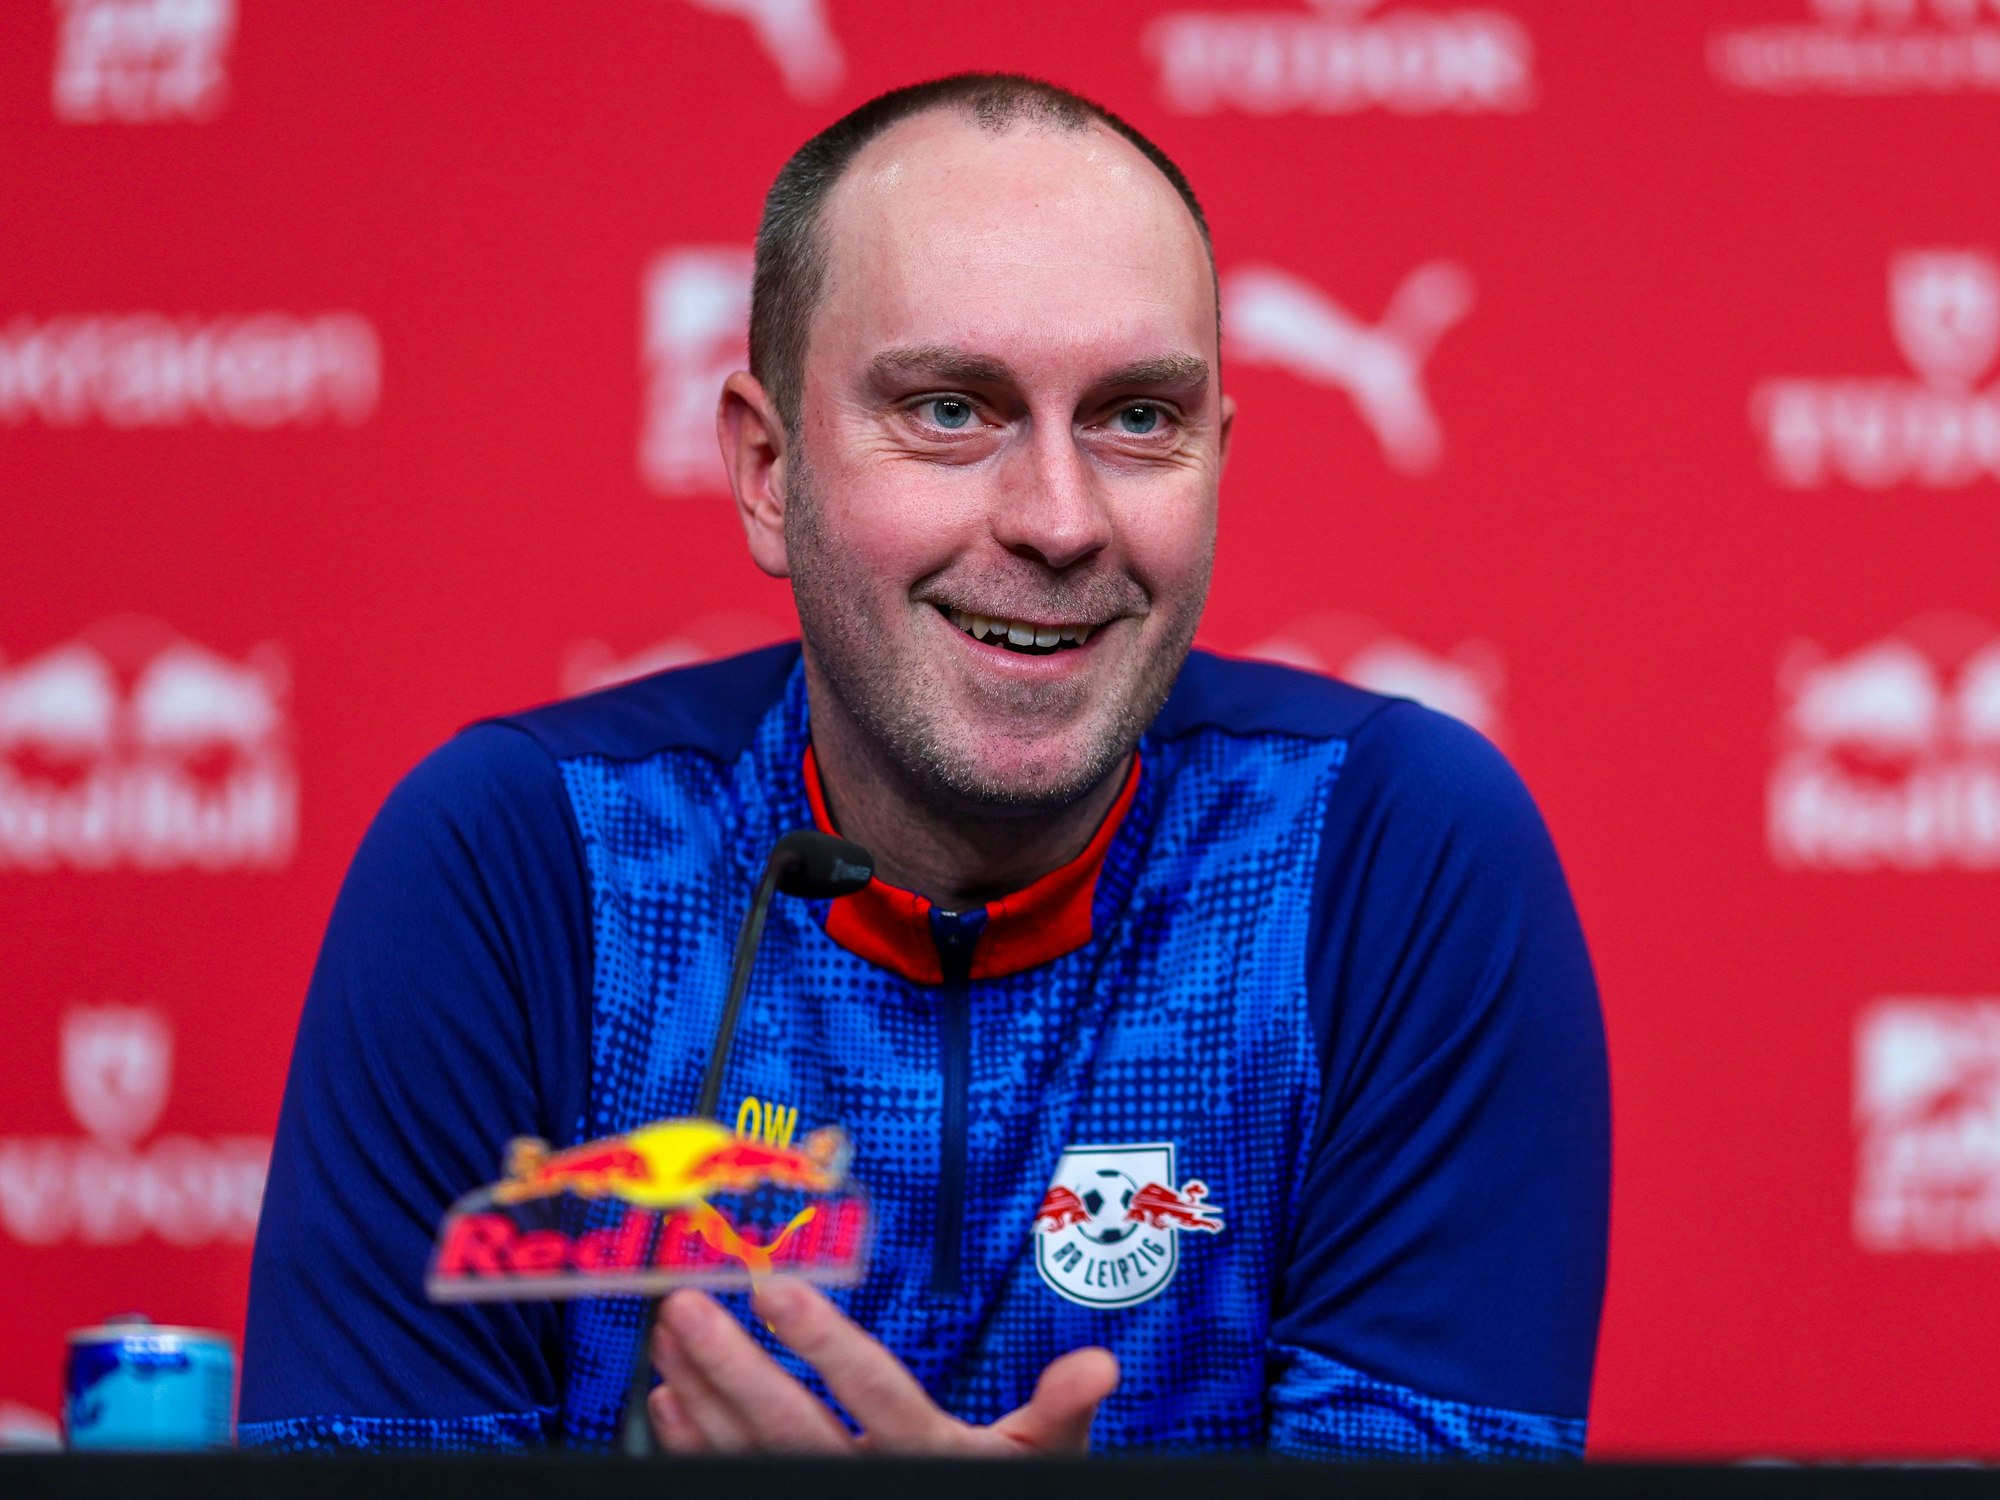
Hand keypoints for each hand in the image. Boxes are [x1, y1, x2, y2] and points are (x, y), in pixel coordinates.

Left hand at [646, 1276, 1118, 1455]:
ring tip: (668, 1330)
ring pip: (746, 1452)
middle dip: (732, 1365)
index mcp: (931, 1456)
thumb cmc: (991, 1493)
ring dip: (700, 1390)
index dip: (824, 1343)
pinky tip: (667, 1398)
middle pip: (789, 1427)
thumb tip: (1099, 1366)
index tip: (777, 1288)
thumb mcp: (1040, 1461)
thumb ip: (1059, 1410)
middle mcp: (868, 1481)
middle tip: (687, 1305)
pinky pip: (730, 1480)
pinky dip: (692, 1443)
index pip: (873, 1394)